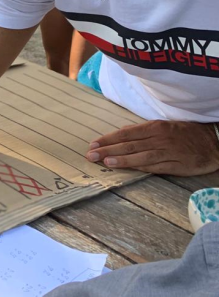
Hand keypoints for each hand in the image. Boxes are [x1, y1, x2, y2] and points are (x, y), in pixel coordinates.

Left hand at [87, 120, 218, 174]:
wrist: (214, 141)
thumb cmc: (185, 133)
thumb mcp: (164, 126)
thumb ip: (142, 131)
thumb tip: (122, 133)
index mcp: (154, 127)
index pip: (126, 133)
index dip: (108, 139)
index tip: (93, 144)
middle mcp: (159, 138)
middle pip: (129, 145)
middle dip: (108, 150)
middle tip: (90, 155)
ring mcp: (169, 152)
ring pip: (140, 156)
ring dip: (121, 160)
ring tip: (105, 163)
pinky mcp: (177, 165)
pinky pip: (156, 167)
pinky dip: (141, 168)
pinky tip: (128, 170)